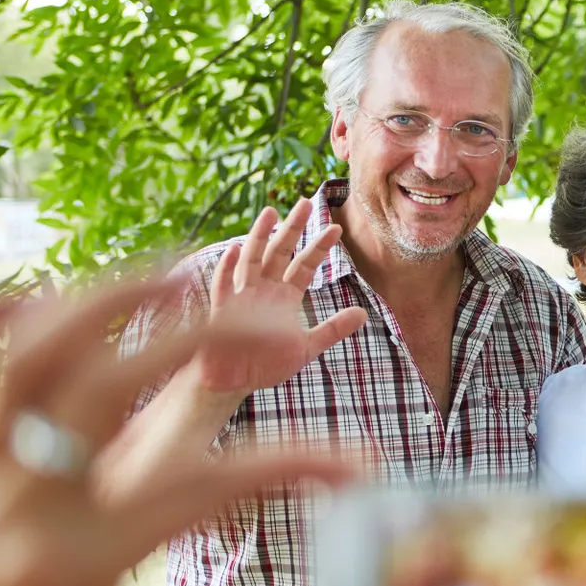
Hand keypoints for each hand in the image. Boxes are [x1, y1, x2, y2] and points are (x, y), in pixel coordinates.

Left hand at [0, 281, 428, 585]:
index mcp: (70, 575)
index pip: (206, 487)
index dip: (295, 465)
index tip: (359, 469)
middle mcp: (10, 518)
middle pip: (106, 380)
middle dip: (206, 335)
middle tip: (286, 323)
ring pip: (23, 357)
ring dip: (105, 304)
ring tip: (184, 273)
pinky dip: (2, 331)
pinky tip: (57, 309)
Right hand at [192, 200, 367, 397]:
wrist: (232, 382)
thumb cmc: (265, 364)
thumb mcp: (306, 347)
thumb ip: (332, 329)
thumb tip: (364, 314)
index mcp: (284, 296)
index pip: (304, 265)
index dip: (319, 247)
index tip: (337, 229)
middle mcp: (263, 290)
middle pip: (279, 252)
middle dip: (292, 229)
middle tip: (305, 203)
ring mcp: (241, 297)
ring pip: (251, 259)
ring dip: (259, 236)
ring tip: (271, 212)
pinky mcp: (221, 311)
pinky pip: (222, 287)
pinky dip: (228, 269)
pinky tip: (235, 251)